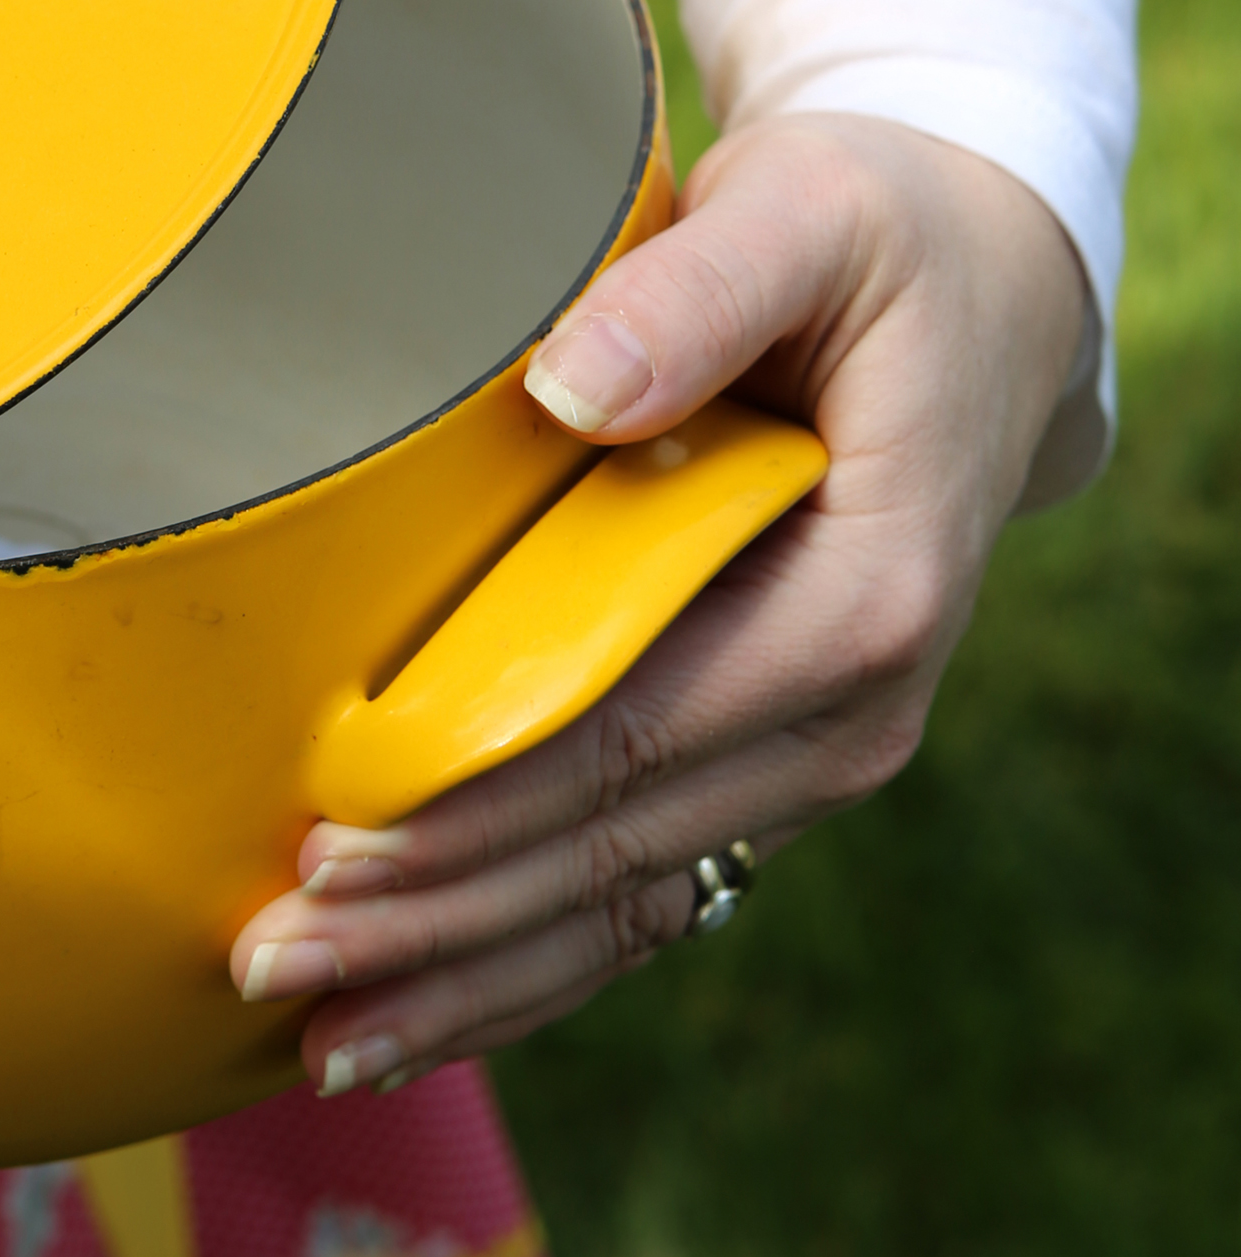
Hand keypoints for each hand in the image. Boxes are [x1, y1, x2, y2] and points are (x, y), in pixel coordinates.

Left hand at [229, 112, 1088, 1093]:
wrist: (983, 304)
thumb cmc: (875, 243)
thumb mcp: (807, 217)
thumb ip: (695, 295)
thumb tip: (568, 385)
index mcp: (865, 595)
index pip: (634, 732)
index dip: (478, 802)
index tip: (335, 845)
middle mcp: (850, 713)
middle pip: (611, 850)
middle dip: (436, 922)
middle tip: (272, 963)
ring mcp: (808, 760)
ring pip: (622, 909)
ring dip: (467, 980)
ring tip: (316, 1039)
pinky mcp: (760, 769)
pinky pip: (641, 897)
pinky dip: (527, 969)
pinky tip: (416, 1021)